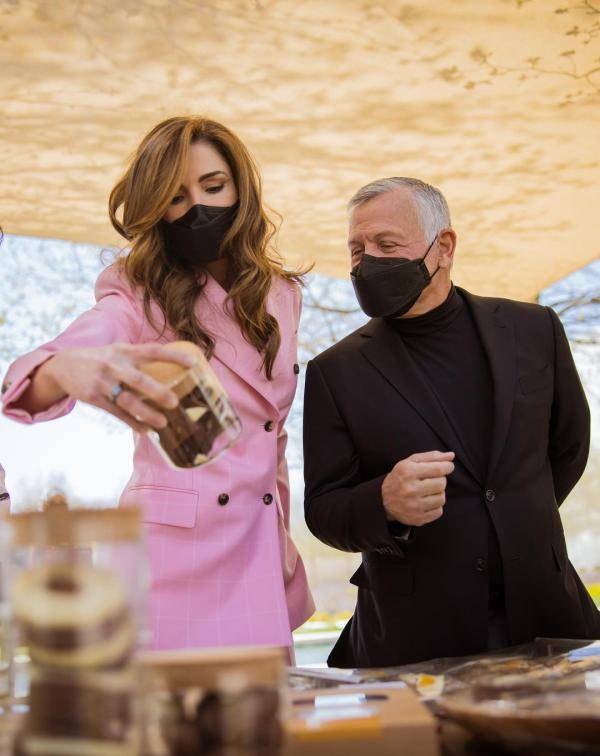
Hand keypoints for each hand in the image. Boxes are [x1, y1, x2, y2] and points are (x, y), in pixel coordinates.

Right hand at [42, 342, 195, 431]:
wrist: (64, 365)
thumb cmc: (102, 359)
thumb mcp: (118, 351)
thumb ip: (140, 358)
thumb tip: (172, 366)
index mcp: (124, 351)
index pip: (152, 351)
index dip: (173, 356)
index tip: (193, 364)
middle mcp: (114, 366)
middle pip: (138, 380)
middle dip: (157, 392)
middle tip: (175, 402)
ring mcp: (102, 383)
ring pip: (127, 401)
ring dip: (146, 414)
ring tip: (162, 424)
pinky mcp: (94, 398)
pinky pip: (116, 412)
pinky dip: (131, 422)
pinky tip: (145, 431)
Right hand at [381, 450, 454, 526]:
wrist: (385, 500)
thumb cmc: (401, 477)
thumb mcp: (411, 462)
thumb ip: (431, 457)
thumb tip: (451, 456)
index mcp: (408, 472)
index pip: (438, 469)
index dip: (447, 467)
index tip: (448, 466)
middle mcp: (410, 490)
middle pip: (441, 483)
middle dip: (440, 479)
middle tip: (431, 480)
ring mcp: (414, 506)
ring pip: (442, 498)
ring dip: (438, 493)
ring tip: (428, 491)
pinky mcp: (418, 518)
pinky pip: (439, 511)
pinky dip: (435, 506)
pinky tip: (426, 501)